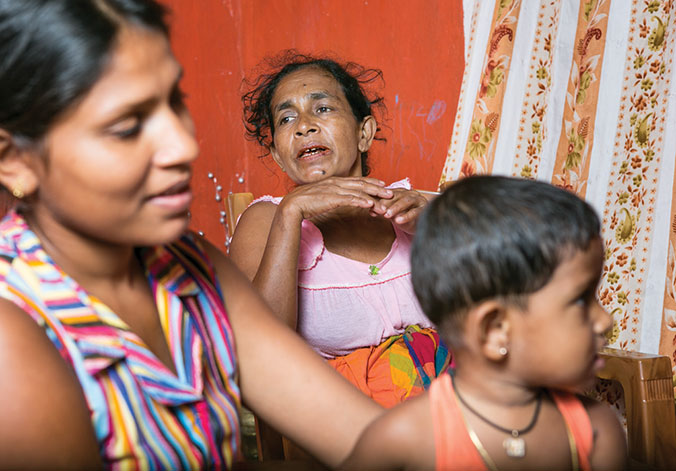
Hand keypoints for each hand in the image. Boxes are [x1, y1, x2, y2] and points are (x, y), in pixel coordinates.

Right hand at [278, 176, 393, 221]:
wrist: (292, 206)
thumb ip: (332, 196)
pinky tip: (370, 204)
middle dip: (378, 188)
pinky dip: (361, 201)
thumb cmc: (306, 203)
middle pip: (362, 184)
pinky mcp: (331, 198)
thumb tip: (339, 199)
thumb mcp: (322, 197)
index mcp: (334, 182)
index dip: (371, 182)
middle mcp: (336, 183)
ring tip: (385, 201)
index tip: (382, 184)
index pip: (357, 180)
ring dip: (374, 196)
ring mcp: (334, 190)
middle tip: (391, 192)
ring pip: (359, 191)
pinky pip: (350, 199)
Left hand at [370, 188, 427, 232]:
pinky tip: (399, 221)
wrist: (421, 224)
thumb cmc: (405, 217)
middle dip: (387, 203)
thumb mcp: (392, 213)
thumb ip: (383, 211)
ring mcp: (418, 200)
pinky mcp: (425, 209)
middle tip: (378, 210)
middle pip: (397, 196)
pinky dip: (407, 216)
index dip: (379, 199)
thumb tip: (371, 210)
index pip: (389, 194)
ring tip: (387, 215)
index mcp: (401, 192)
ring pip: (406, 201)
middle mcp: (410, 194)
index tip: (370, 206)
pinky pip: (415, 212)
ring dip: (396, 208)